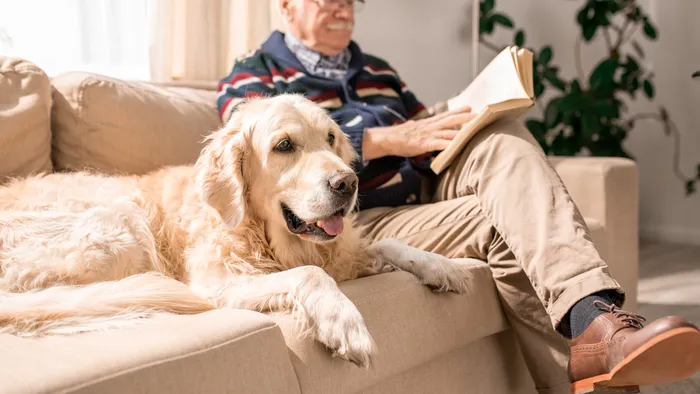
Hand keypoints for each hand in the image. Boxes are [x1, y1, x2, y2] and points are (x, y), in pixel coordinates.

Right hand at [361, 106, 475, 160]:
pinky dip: (448, 144)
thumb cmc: (398, 137)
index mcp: (427, 123)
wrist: (386, 139)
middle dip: (465, 117)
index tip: (469, 107)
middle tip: (479, 114)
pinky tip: (457, 145)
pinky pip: (439, 144)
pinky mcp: (424, 144)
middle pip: (450, 120)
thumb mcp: (412, 130)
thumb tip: (422, 129)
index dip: (458, 111)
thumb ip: (421, 130)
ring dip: (461, 130)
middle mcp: (429, 126)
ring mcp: (427, 135)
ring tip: (473, 129)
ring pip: (448, 131)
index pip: (445, 115)